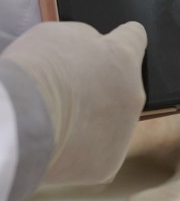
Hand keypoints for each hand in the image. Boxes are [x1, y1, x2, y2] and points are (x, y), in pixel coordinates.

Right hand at [2, 21, 146, 183]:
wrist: (22, 122)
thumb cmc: (34, 73)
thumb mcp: (59, 36)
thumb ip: (85, 43)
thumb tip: (93, 52)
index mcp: (122, 57)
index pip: (135, 38)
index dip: (121, 40)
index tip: (113, 46)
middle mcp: (134, 94)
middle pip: (124, 87)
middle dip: (102, 88)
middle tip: (69, 93)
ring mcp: (125, 132)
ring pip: (112, 123)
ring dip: (93, 121)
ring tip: (59, 120)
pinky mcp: (109, 164)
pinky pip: (97, 154)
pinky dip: (80, 151)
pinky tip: (59, 143)